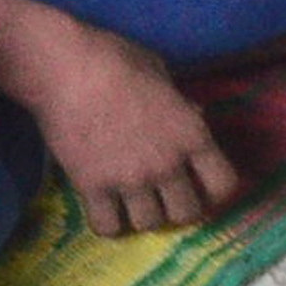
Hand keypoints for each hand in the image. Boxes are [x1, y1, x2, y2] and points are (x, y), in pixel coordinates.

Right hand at [23, 12, 239, 234]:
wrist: (60, 65)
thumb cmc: (112, 57)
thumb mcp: (159, 72)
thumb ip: (178, 103)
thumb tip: (192, 115)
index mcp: (191, 134)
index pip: (224, 185)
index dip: (214, 190)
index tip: (200, 186)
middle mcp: (166, 164)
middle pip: (187, 213)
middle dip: (175, 206)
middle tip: (161, 195)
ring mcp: (129, 179)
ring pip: (149, 223)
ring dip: (141, 214)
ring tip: (129, 199)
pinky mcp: (92, 186)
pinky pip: (108, 227)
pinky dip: (107, 222)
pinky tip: (102, 207)